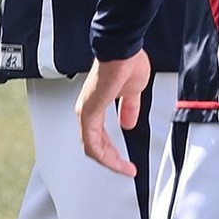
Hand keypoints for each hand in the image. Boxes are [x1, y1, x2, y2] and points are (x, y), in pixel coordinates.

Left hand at [75, 49, 151, 176]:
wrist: (123, 49)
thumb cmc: (126, 62)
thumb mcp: (131, 93)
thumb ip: (128, 108)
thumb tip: (128, 122)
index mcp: (96, 104)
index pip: (98, 136)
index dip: (111, 151)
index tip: (125, 162)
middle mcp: (87, 108)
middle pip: (93, 145)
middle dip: (111, 160)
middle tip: (126, 169)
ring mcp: (87, 109)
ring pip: (92, 147)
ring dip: (109, 161)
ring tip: (124, 169)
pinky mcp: (90, 110)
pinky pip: (92, 142)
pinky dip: (105, 156)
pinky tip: (116, 162)